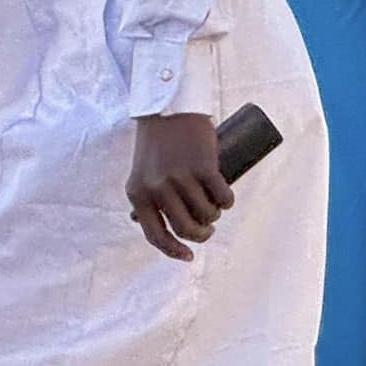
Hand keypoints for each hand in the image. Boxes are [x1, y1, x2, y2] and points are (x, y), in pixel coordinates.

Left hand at [127, 113, 233, 261]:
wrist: (168, 109)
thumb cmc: (157, 144)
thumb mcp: (143, 173)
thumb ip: (149, 199)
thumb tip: (156, 229)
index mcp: (138, 194)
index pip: (155, 235)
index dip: (173, 250)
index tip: (188, 256)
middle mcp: (157, 189)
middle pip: (186, 230)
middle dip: (201, 235)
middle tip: (208, 228)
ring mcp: (180, 178)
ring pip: (207, 215)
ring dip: (215, 215)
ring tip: (214, 205)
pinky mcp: (204, 167)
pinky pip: (222, 198)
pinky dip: (227, 201)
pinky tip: (224, 196)